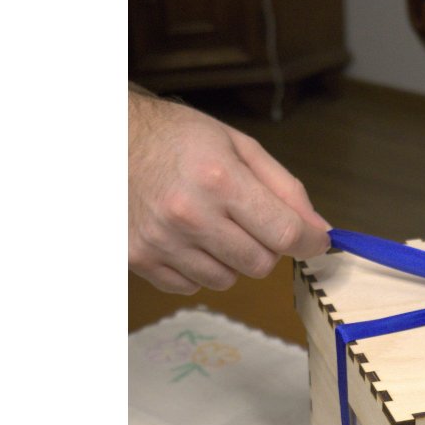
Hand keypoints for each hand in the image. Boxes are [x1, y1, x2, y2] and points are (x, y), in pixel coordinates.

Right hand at [128, 90, 330, 293]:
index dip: (309, 241)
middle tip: (248, 221)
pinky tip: (185, 238)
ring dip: (230, 259)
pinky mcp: (139, 260)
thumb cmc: (177, 138)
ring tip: (211, 225)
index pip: (285, 234)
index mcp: (218, 179)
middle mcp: (189, 215)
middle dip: (266, 247)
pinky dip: (198, 268)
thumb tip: (319, 231)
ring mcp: (161, 241)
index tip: (315, 240)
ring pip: (228, 280)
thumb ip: (285, 189)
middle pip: (260, 264)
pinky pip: (193, 286)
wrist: (105, 138)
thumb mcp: (237, 146)